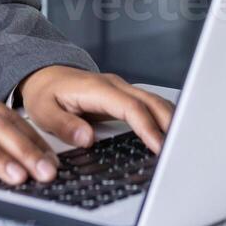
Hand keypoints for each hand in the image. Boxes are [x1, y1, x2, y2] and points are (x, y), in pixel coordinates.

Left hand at [18, 66, 174, 152]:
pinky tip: (171, 135)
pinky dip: (164, 119)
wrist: (44, 75)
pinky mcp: (125, 96)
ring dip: (172, 121)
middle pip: (152, 102)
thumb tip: (87, 139)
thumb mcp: (44, 112)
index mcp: (97, 88)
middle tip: (181, 150)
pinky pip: (150, 106)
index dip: (147, 128)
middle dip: (170, 124)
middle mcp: (115, 85)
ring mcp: (122, 89)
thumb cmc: (45, 93)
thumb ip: (64, 125)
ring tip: (182, 147)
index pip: (131, 108)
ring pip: (156, 102)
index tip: (159, 147)